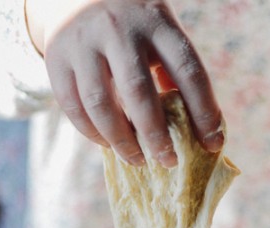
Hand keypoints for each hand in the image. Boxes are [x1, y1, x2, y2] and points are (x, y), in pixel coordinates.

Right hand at [25, 0, 223, 166]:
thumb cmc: (133, 24)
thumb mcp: (160, 31)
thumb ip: (175, 70)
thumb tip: (199, 129)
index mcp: (157, 22)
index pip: (188, 71)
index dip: (204, 112)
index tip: (212, 143)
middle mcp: (119, 29)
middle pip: (140, 92)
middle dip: (157, 136)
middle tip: (169, 162)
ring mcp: (84, 42)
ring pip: (101, 104)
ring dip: (121, 141)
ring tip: (137, 160)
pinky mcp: (57, 58)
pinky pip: (74, 107)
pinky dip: (92, 133)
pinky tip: (108, 144)